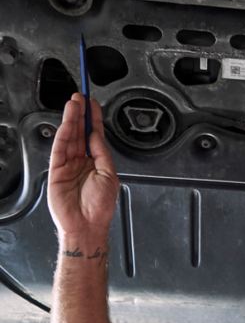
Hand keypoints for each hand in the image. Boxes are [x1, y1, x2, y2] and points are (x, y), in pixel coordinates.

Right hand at [48, 93, 119, 238]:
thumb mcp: (109, 175)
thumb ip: (102, 153)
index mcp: (96, 163)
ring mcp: (68, 165)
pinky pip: (59, 149)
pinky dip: (63, 135)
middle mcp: (81, 162)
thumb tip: (97, 135)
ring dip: (71, 120)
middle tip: (81, 97)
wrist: (88, 225)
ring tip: (74, 103)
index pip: (94, 136)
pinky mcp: (56, 170)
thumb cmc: (100, 207)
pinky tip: (67, 123)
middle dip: (80, 114)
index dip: (93, 120)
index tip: (93, 104)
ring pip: (69, 137)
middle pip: (80, 132)